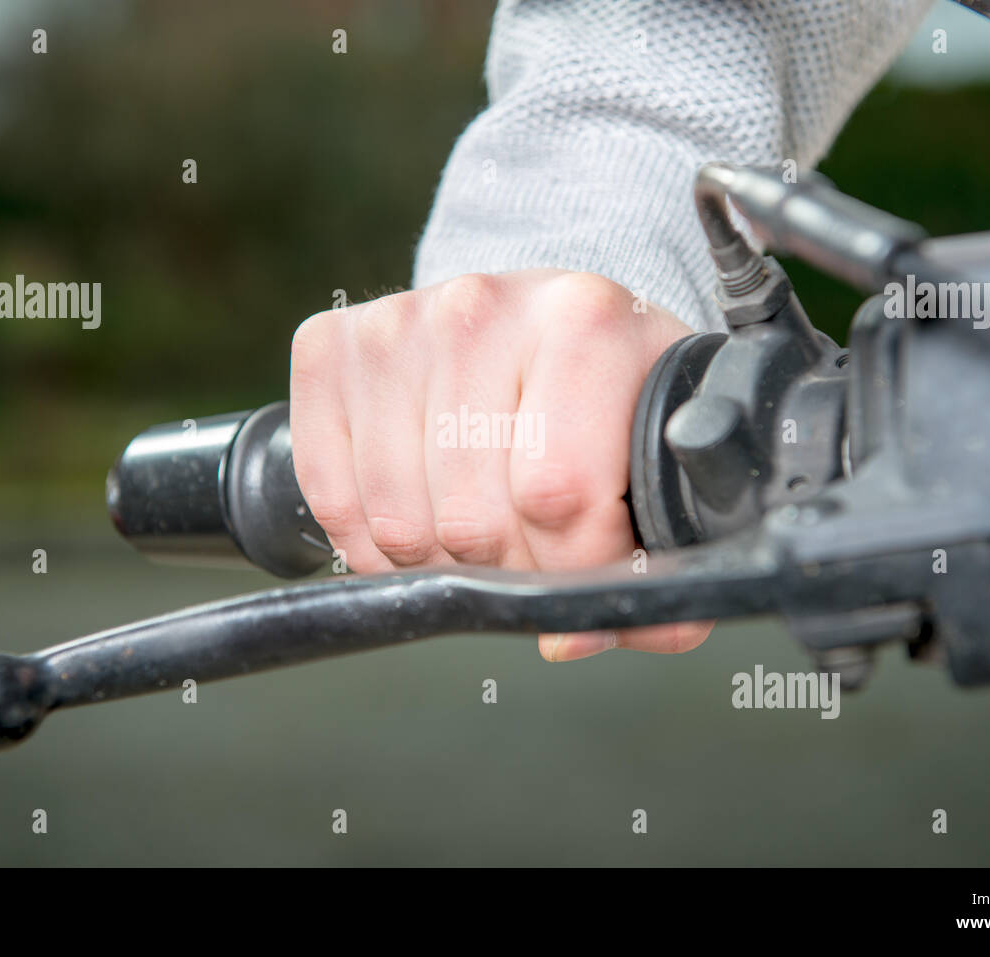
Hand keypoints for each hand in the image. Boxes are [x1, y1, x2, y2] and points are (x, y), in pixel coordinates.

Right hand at [289, 269, 713, 660]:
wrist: (541, 324)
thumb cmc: (608, 395)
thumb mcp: (660, 460)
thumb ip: (653, 566)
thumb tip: (571, 638)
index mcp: (584, 320)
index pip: (557, 493)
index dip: (574, 567)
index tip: (593, 566)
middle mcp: (480, 306)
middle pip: (471, 519)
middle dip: (507, 569)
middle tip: (534, 546)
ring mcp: (395, 323)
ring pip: (397, 523)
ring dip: (438, 562)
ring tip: (480, 530)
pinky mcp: (328, 347)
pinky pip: (332, 498)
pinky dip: (369, 542)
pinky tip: (418, 515)